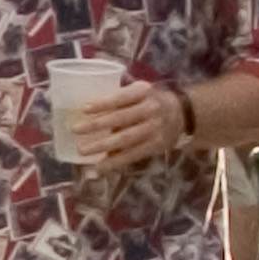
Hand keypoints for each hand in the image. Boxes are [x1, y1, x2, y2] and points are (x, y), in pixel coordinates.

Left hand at [64, 75, 190, 172]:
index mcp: (143, 92)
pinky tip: (98, 168)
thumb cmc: (150, 100)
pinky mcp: (155, 145)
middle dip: (97, 125)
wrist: (183, 113)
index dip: (103, 103)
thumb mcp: (139, 91)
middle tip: (75, 129)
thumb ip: (119, 99)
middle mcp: (150, 109)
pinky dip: (114, 163)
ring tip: (82, 150)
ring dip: (102, 146)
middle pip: (121, 118)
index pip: (121, 97)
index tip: (84, 108)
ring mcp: (154, 129)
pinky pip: (132, 155)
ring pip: (125, 139)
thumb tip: (84, 111)